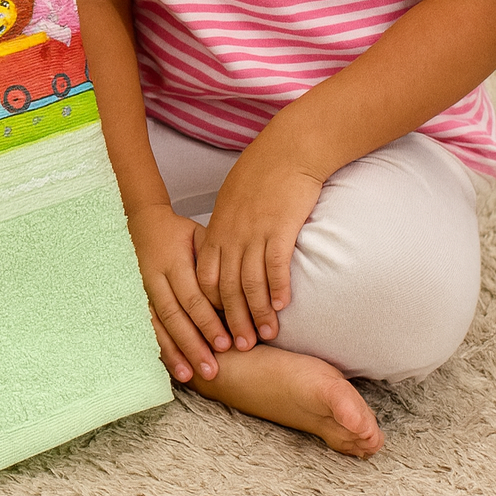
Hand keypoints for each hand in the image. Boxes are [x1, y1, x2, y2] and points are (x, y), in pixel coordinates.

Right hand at [126, 202, 231, 381]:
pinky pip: (151, 328)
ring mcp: (145, 291)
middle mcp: (157, 278)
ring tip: (192, 376)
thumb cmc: (180, 233)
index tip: (227, 344)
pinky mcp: (140, 300)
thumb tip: (239, 291)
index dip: (208, 322)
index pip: (193, 297)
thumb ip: (215, 262)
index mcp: (174, 261)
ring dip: (177, 353)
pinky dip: (163, 349)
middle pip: (176, 316)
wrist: (143, 224)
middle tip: (213, 369)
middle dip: (194, 345)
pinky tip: (175, 368)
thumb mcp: (200, 236)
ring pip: (161, 326)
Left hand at [195, 145, 323, 350]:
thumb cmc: (263, 173)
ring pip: (251, 283)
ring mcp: (255, 232)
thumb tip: (225, 250)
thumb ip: (227, 228)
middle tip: (240, 347)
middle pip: (226, 288)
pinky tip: (281, 307)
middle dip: (231, 320)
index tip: (218, 326)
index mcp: (218, 229)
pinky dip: (277, 289)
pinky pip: (275, 266)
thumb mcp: (233, 200)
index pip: (205, 277)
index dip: (210, 305)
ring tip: (265, 336)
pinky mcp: (280, 228)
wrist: (290, 149)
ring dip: (257, 313)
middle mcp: (232, 234)